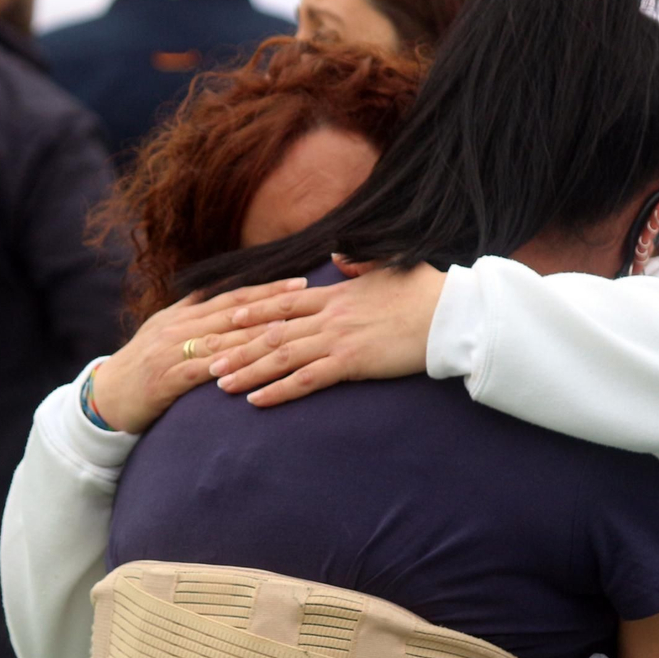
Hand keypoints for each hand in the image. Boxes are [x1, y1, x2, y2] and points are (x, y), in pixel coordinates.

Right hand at [91, 278, 307, 432]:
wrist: (106, 396)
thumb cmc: (141, 365)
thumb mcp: (163, 330)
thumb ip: (191, 312)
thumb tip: (218, 290)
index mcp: (183, 314)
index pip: (232, 296)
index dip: (266, 289)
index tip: (299, 282)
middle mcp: (178, 327)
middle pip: (232, 312)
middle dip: (271, 304)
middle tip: (305, 296)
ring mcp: (171, 351)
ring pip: (220, 339)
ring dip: (253, 333)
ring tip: (286, 328)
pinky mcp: (165, 379)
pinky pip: (199, 370)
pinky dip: (223, 366)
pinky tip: (246, 365)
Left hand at [206, 259, 447, 406]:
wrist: (452, 313)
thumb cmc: (427, 292)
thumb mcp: (389, 268)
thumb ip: (358, 264)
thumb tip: (339, 256)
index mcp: (336, 293)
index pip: (283, 302)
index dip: (252, 311)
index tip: (226, 318)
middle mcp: (330, 315)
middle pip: (271, 332)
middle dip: (236, 346)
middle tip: (206, 360)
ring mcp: (338, 338)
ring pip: (280, 356)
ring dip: (247, 370)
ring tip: (220, 384)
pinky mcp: (351, 362)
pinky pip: (305, 379)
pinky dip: (277, 390)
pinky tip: (256, 401)